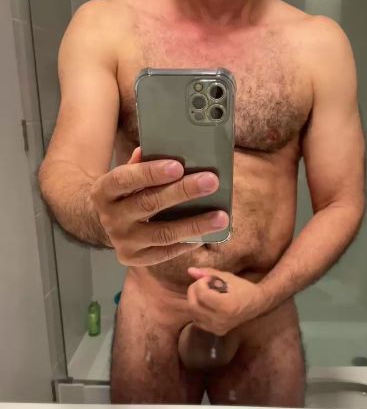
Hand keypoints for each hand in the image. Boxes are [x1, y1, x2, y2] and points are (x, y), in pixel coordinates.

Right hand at [90, 148, 228, 265]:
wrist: (103, 224)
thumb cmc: (124, 194)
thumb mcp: (125, 177)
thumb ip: (141, 165)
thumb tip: (165, 149)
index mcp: (103, 191)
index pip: (125, 179)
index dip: (150, 173)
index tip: (178, 166)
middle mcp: (111, 218)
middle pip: (149, 204)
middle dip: (182, 192)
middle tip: (211, 182)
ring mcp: (122, 241)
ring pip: (162, 233)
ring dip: (194, 224)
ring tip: (221, 217)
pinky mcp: (134, 259)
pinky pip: (165, 252)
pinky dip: (187, 243)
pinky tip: (206, 235)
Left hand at [187, 267, 263, 335]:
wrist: (257, 304)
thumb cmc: (243, 288)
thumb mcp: (227, 277)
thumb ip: (208, 273)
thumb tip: (190, 270)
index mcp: (226, 306)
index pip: (201, 294)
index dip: (200, 283)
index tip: (208, 279)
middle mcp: (221, 320)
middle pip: (193, 306)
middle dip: (193, 291)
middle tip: (201, 284)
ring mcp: (218, 328)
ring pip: (193, 314)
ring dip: (193, 301)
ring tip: (204, 293)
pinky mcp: (217, 332)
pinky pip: (198, 321)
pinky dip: (197, 311)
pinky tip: (205, 304)